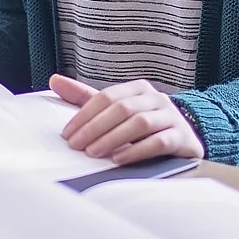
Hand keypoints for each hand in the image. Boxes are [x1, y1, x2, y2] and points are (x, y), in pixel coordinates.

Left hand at [50, 74, 203, 163]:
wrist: (184, 138)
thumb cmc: (144, 123)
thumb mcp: (116, 108)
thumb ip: (86, 97)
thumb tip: (54, 80)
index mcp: (137, 88)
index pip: (106, 97)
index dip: (85, 115)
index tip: (68, 134)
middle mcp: (156, 98)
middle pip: (122, 109)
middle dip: (96, 128)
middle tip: (77, 146)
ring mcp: (171, 117)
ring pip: (140, 123)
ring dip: (113, 138)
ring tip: (94, 153)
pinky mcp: (181, 138)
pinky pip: (159, 142)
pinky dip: (137, 150)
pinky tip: (119, 159)